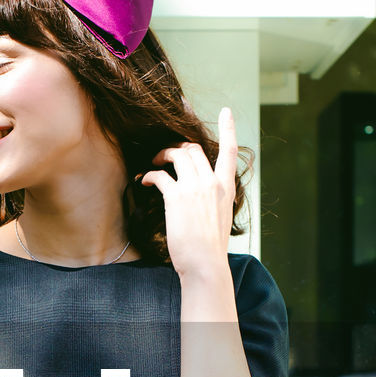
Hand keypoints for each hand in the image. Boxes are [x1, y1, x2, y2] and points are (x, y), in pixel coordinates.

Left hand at [139, 106, 238, 277]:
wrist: (205, 264)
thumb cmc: (210, 249)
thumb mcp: (220, 220)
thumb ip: (214, 202)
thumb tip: (203, 200)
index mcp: (226, 188)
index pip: (231, 152)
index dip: (229, 128)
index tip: (226, 112)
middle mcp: (212, 183)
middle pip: (194, 149)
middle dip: (177, 146)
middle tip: (165, 155)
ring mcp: (195, 188)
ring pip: (177, 155)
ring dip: (162, 155)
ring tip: (152, 163)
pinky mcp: (176, 197)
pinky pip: (160, 174)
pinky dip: (149, 175)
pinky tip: (144, 181)